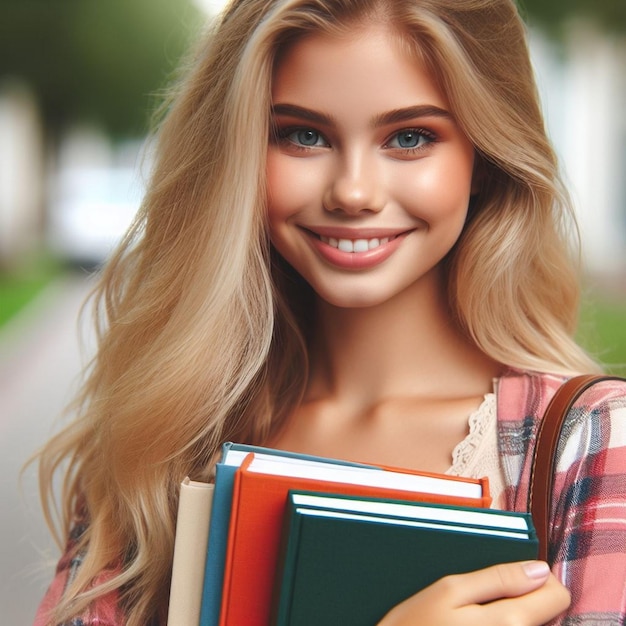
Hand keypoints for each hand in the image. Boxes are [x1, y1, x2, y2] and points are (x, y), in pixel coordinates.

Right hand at [378, 561, 570, 625]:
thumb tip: (539, 569)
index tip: (512, 574)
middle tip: (484, 598)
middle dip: (523, 599)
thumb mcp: (449, 590)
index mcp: (510, 623)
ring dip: (510, 616)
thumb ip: (498, 578)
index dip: (537, 579)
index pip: (556, 596)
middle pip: (546, 615)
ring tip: (473, 618)